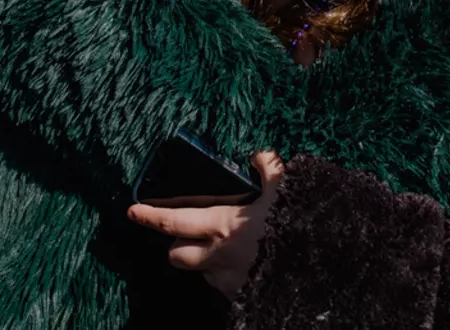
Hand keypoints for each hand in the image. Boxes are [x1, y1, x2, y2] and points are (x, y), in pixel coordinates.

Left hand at [127, 152, 283, 300]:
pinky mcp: (239, 295)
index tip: (133, 211)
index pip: (173, 221)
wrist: (317, 266)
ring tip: (222, 248)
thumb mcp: (286, 190)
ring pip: (198, 271)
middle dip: (178, 244)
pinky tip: (243, 263)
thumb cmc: (297, 225)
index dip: (150, 216)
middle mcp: (216, 254)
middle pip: (176, 254)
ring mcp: (227, 279)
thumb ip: (270, 169)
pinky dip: (225, 275)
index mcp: (221, 224)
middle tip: (190, 232)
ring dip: (202, 260)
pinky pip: (222, 285)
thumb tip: (259, 155)